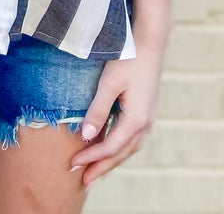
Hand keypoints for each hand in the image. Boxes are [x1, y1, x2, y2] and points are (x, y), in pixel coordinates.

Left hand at [69, 45, 163, 187]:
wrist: (150, 42)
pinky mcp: (145, 110)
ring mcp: (147, 118)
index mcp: (136, 119)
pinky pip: (130, 137)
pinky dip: (117, 146)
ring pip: (127, 147)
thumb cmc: (129, 58)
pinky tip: (106, 145)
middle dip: (101, 168)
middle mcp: (145, 123)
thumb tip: (85, 136)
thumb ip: (98, 110)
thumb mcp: (109, 83)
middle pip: (121, 153)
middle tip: (82, 181)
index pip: (110, 147)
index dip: (91, 158)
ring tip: (93, 169)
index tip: (72, 164)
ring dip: (110, 159)